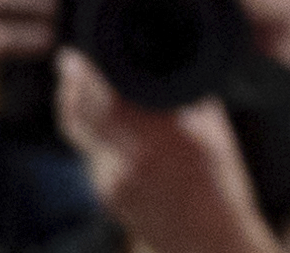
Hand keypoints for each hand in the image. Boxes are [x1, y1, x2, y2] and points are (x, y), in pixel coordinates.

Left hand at [55, 48, 280, 252]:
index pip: (105, 101)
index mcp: (160, 140)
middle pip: (80, 118)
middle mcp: (128, 162)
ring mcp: (112, 183)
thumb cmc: (223, 190)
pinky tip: (103, 122)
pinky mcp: (107, 197)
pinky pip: (92, 156)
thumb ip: (191, 99)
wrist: (209, 246)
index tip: (73, 56)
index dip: (83, 77)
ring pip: (82, 138)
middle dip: (69, 87)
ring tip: (80, 86)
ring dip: (77, 110)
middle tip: (67, 63)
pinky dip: (92, 134)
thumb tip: (178, 64)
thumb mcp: (216, 135)